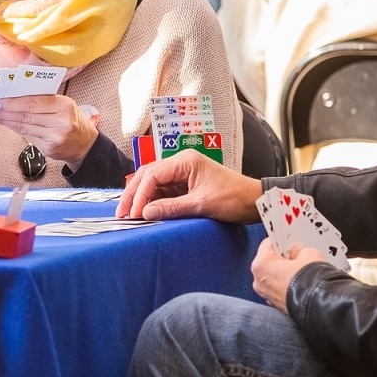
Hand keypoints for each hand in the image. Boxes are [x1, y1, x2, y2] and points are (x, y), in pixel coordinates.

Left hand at [0, 94, 97, 166]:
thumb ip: (43, 101)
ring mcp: (55, 138)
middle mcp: (61, 122)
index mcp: (64, 106)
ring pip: (24, 127)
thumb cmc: (72, 119)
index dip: (12, 103)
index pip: (33, 103)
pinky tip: (6, 125)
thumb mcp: (64, 104)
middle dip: (4, 112)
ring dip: (5, 121)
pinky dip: (15, 130)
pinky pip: (28, 137)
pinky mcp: (49, 149)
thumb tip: (13, 98)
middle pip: (26, 116)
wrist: (85, 144)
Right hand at [117, 149, 263, 222]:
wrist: (255, 201)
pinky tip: (144, 212)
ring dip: (141, 198)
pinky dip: (152, 201)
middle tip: (122, 213)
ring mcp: (183, 173)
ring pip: (152, 183)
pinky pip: (163, 191)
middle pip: (148, 175)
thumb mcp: (202, 204)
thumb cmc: (234, 198)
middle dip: (134, 194)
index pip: (152, 174)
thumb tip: (146, 213)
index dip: (140, 194)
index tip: (134, 213)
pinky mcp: (185, 185)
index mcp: (186, 161)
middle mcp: (181, 163)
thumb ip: (172, 208)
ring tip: (129, 214)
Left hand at [250, 237, 327, 312]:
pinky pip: (280, 288)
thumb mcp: (309, 253)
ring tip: (302, 271)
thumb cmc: (311, 282)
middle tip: (298, 256)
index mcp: (260, 265)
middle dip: (283, 258)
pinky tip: (302, 283)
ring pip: (274, 276)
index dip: (282, 240)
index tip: (290, 241)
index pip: (268, 243)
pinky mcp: (277, 305)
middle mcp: (259, 282)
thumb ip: (299, 249)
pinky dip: (288, 285)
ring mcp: (266, 296)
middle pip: (269, 261)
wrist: (321, 306)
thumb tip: (298, 252)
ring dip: (286, 272)